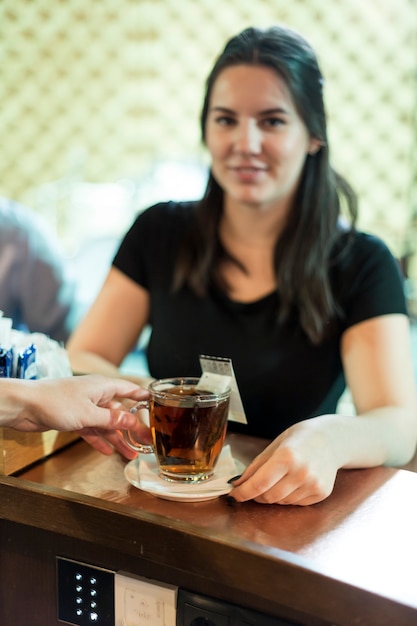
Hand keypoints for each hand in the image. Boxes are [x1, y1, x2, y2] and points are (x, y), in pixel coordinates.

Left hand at [14, 375, 151, 458]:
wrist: (25, 406)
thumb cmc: (55, 402)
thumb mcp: (88, 414)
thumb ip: (111, 420)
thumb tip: (132, 422)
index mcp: (102, 386)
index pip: (129, 390)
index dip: (143, 397)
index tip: (157, 404)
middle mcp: (95, 395)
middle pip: (119, 412)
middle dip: (132, 427)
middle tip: (146, 441)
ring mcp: (84, 406)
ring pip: (106, 424)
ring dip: (117, 438)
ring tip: (130, 454)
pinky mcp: (73, 417)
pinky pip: (92, 430)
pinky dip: (99, 440)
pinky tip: (107, 451)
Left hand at [229, 419, 339, 504]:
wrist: (332, 439)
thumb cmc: (299, 439)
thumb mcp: (274, 446)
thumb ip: (255, 467)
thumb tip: (237, 485)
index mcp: (286, 457)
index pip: (259, 484)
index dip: (243, 493)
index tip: (233, 495)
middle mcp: (302, 472)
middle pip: (269, 497)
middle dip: (256, 495)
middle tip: (254, 486)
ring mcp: (313, 484)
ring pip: (281, 502)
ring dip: (273, 496)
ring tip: (279, 478)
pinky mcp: (321, 493)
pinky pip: (295, 503)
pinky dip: (288, 497)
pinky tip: (293, 482)